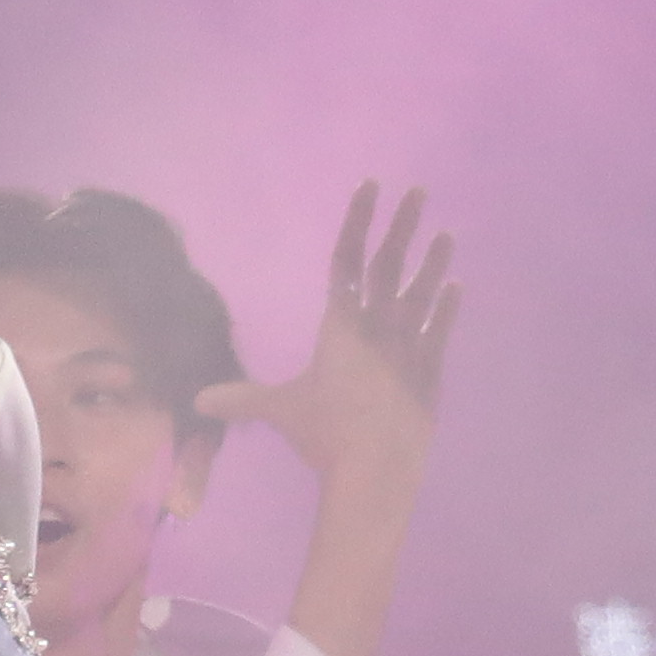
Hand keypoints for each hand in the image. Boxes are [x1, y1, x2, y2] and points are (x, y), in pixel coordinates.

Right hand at [198, 183, 458, 483]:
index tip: (370, 186)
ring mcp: (409, 347)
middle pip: (388, 265)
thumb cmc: (325, 436)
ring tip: (446, 234)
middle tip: (419, 192)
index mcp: (340, 326)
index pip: (346, 261)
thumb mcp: (281, 412)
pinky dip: (448, 308)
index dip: (357, 221)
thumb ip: (242, 399)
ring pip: (421, 293)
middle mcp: (377, 327)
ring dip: (433, 262)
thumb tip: (198, 400)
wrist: (376, 469)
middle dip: (402, 226)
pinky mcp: (430, 372)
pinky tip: (457, 286)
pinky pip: (441, 330)